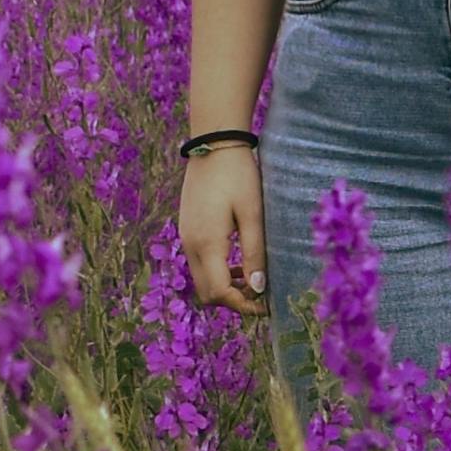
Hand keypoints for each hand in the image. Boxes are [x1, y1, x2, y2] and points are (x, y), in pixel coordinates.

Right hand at [179, 142, 267, 314]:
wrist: (214, 144)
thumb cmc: (239, 176)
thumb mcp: (253, 214)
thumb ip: (254, 253)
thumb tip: (257, 288)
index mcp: (206, 243)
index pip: (219, 293)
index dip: (242, 305)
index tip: (265, 306)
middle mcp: (190, 244)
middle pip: (206, 292)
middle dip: (232, 300)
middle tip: (259, 295)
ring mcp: (185, 236)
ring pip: (201, 278)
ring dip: (225, 286)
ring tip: (253, 277)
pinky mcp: (187, 228)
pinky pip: (198, 262)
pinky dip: (217, 270)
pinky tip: (238, 260)